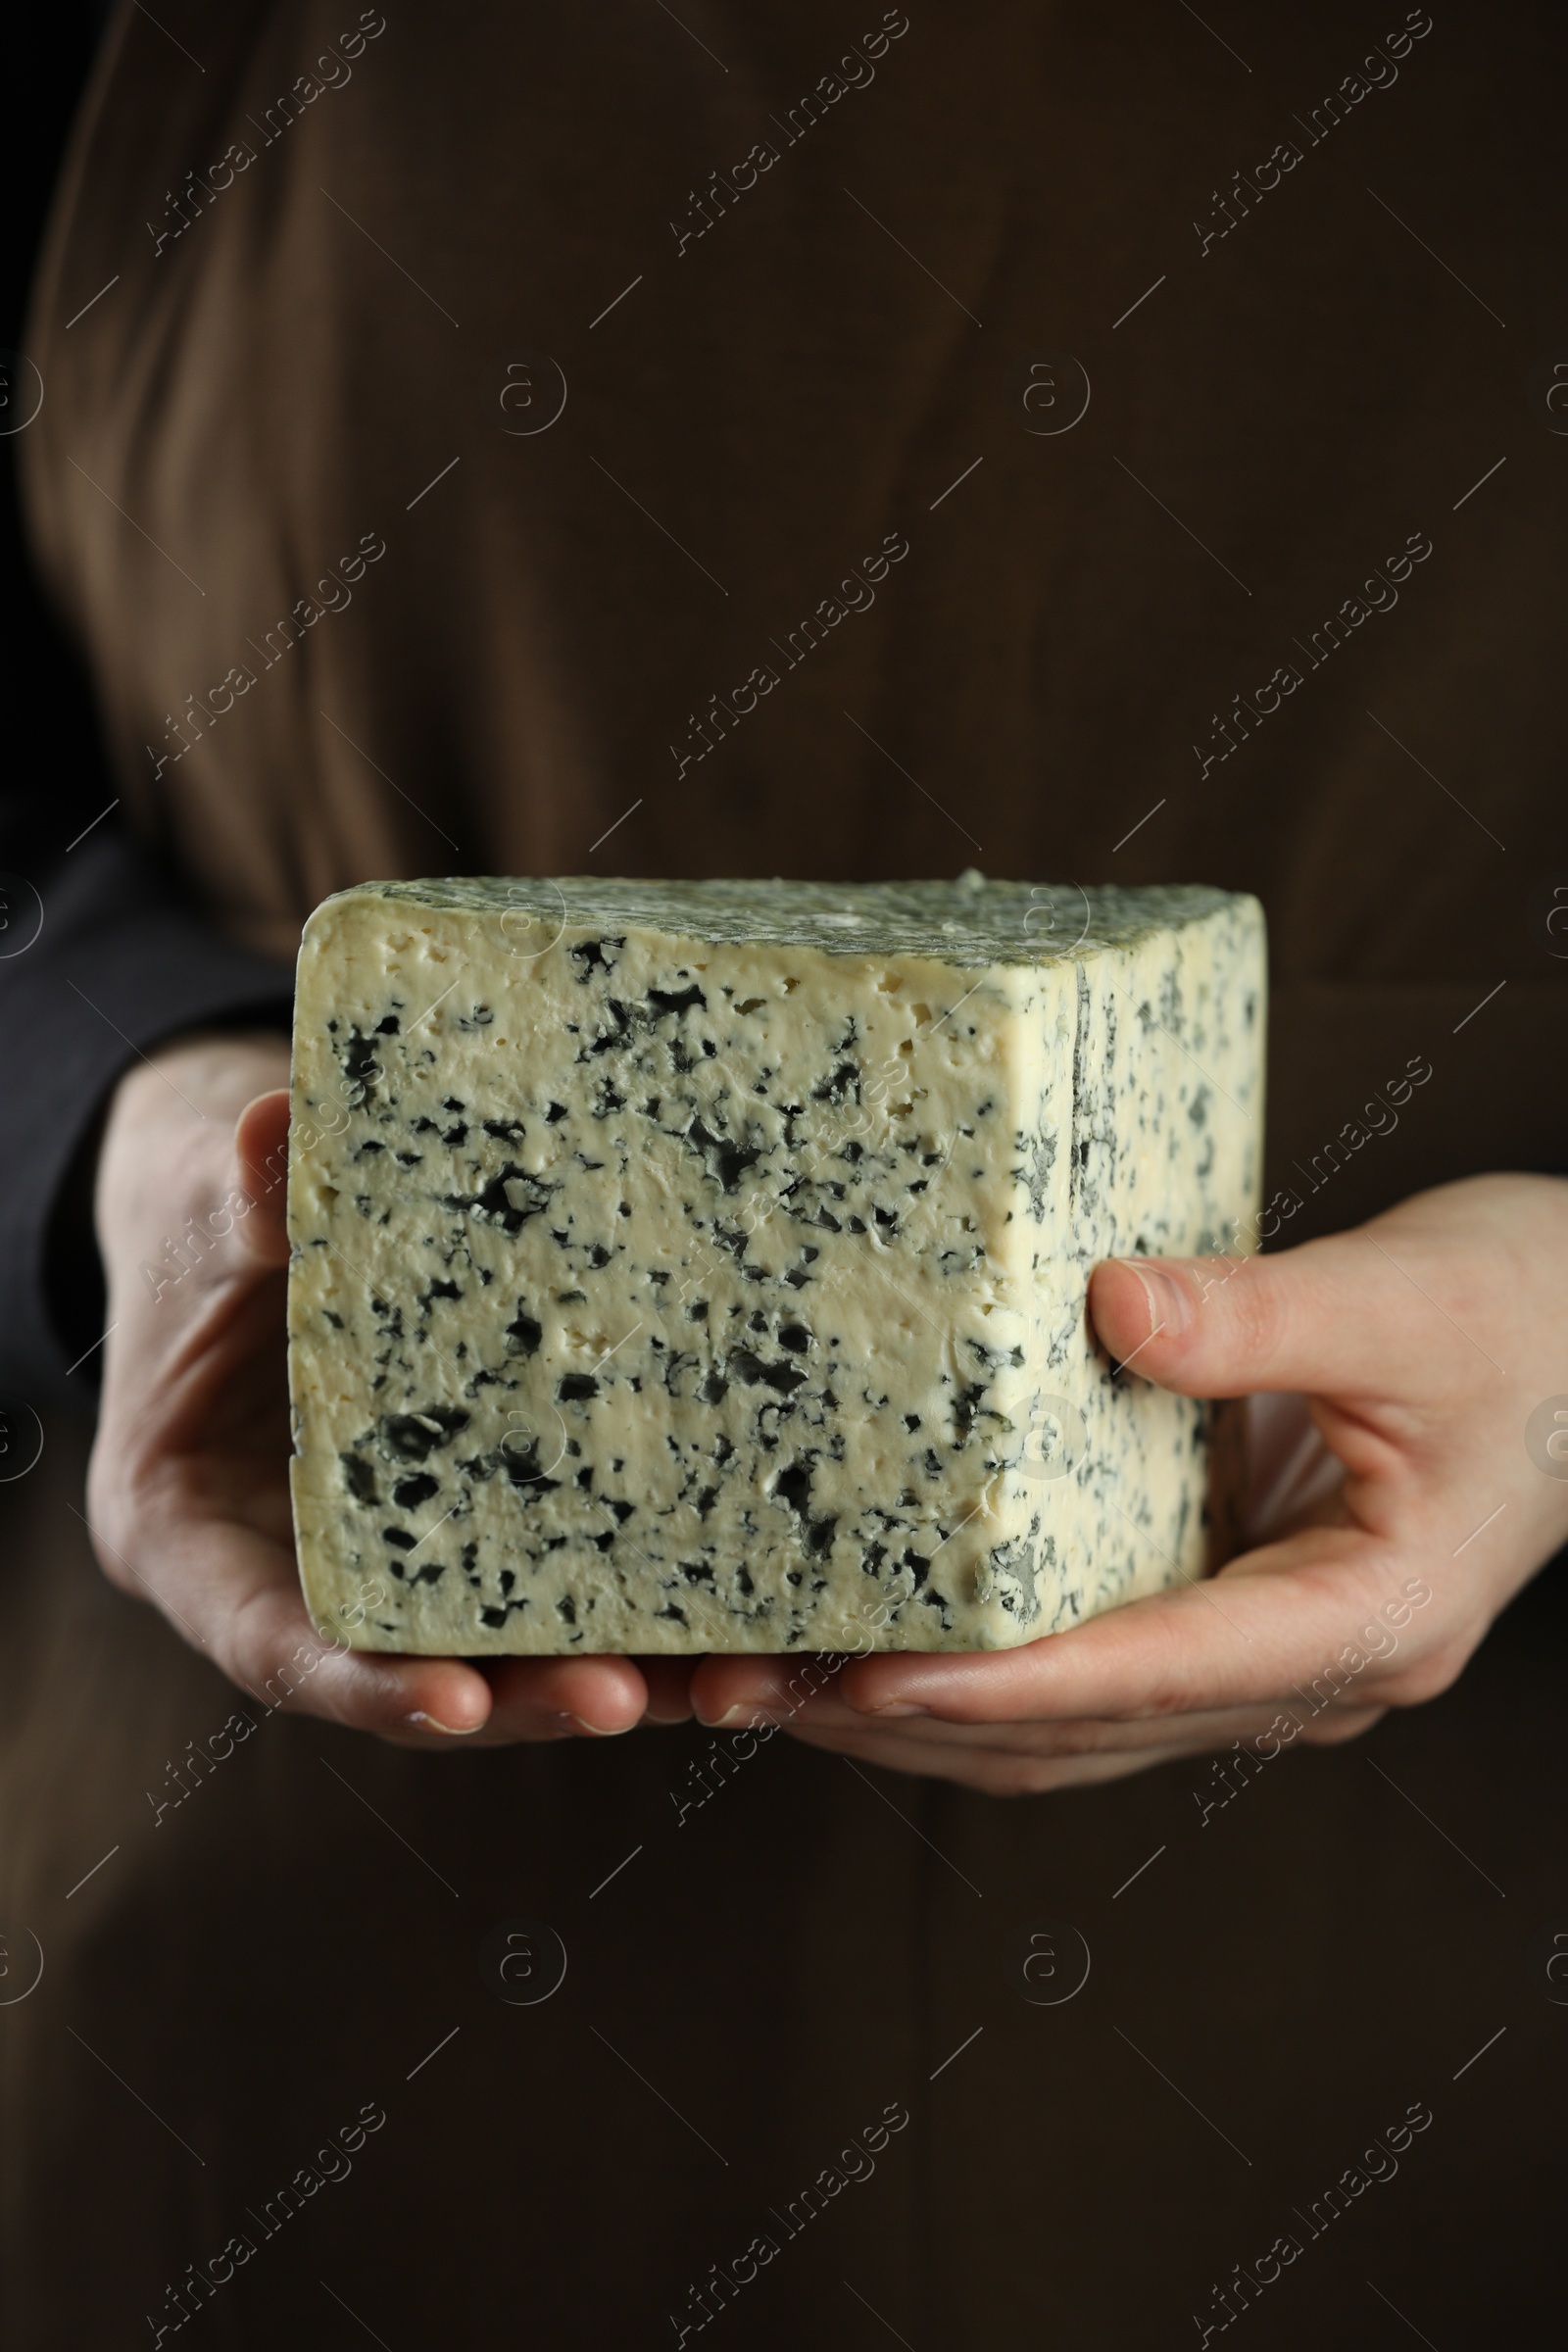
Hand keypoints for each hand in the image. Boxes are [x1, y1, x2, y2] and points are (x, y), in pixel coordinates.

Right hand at [87, 1032, 693, 1744]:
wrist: (262, 1214)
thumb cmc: (211, 1220)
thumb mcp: (205, 1210)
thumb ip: (238, 1202)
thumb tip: (264, 1133)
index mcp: (201, 1540)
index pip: (278, 1645)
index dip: (365, 1683)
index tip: (456, 1703)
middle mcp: (313, 1579)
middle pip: (421, 1675)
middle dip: (524, 1696)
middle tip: (622, 1698)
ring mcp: (418, 1561)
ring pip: (518, 1650)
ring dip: (624, 1671)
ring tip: (726, 1676)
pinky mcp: (504, 1521)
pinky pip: (581, 1572)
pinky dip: (664, 1594)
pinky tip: (760, 1593)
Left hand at [688, 1174, 1567, 1792]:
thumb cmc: (1531, 1319)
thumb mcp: (1409, 1299)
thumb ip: (1263, 1312)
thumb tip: (1110, 1307)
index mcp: (1364, 1619)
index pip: (1154, 1674)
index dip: (1006, 1685)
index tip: (870, 1678)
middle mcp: (1303, 1669)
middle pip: (1078, 1732)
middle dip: (905, 1722)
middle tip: (738, 1688)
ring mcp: (1260, 1651)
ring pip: (1063, 1724)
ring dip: (911, 1714)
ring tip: (753, 1677)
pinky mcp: (1223, 1604)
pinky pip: (1077, 1659)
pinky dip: (966, 1660)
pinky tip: (862, 1626)